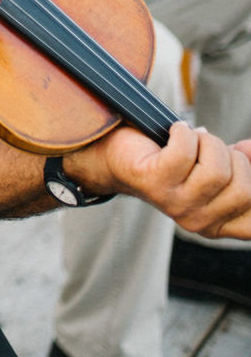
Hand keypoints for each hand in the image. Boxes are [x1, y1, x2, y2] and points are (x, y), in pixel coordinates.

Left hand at [67, 123, 250, 239]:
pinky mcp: (156, 183)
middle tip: (207, 148)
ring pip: (217, 170)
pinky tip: (174, 131)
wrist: (119, 157)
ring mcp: (177, 205)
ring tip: (190, 139)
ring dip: (206, 142)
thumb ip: (239, 166)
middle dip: (230, 157)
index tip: (246, 156)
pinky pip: (185, 151)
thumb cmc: (172, 161)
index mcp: (219, 225)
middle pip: (244, 189)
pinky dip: (182, 132)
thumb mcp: (213, 168)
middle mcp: (199, 223)